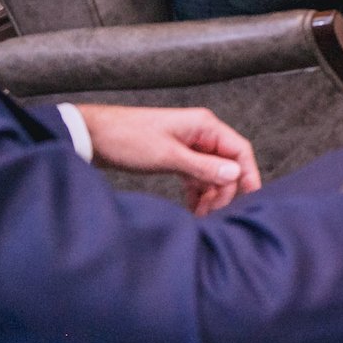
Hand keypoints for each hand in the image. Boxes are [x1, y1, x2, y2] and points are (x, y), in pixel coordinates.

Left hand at [76, 104, 259, 215]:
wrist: (91, 136)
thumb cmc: (128, 139)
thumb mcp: (168, 156)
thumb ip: (204, 167)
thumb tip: (235, 174)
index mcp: (205, 126)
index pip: (239, 150)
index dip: (248, 174)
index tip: (250, 199)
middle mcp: (201, 134)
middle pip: (226, 164)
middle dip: (223, 190)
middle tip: (212, 214)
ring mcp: (188, 144)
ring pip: (211, 172)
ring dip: (209, 194)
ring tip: (200, 215)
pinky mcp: (175, 155)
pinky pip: (195, 175)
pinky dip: (195, 191)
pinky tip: (191, 207)